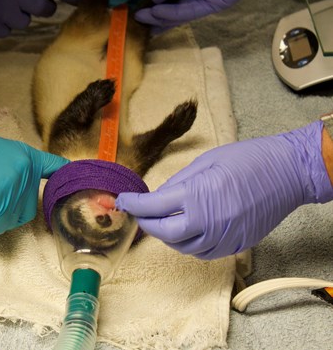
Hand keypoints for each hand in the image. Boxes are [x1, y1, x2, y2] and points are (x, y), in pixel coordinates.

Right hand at [0, 112, 69, 234]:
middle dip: (3, 211)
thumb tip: (11, 196)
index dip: (63, 177)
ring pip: (11, 221)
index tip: (76, 180)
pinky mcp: (1, 199)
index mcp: (25, 155)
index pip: (54, 167)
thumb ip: (10, 173)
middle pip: (27, 210)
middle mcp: (26, 169)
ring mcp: (15, 183)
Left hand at [116, 121, 332, 258]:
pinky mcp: (236, 244)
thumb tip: (157, 196)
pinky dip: (189, 243)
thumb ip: (178, 182)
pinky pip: (204, 252)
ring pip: (182, 247)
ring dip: (167, 235)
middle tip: (140, 212)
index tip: (123, 201)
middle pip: (163, 233)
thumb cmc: (248, 159)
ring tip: (162, 220)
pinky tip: (186, 229)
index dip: (133, 204)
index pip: (153, 206)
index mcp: (197, 196)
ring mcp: (224, 237)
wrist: (289, 172)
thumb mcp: (205, 162)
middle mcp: (208, 222)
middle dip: (146, 223)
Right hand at [135, 0, 311, 32]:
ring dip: (160, 18)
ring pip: (178, 14)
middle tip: (137, 22)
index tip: (139, 8)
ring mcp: (204, 0)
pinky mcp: (213, 4)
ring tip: (142, 20)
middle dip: (154, 16)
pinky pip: (189, 11)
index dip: (154, 3)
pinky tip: (158, 13)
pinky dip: (173, 13)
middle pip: (171, 9)